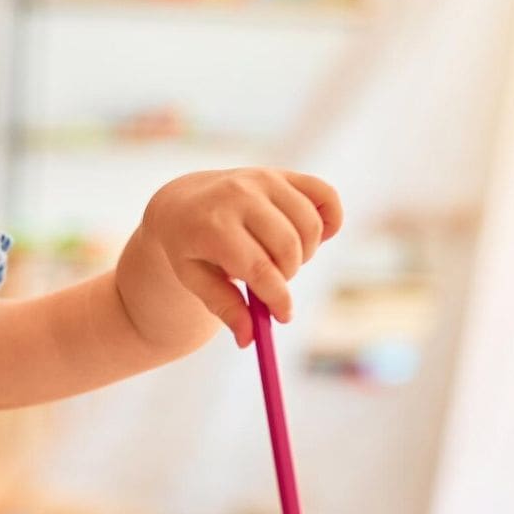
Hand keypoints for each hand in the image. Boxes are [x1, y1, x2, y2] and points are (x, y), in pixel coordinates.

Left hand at [142, 168, 342, 346]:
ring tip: (280, 258)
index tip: (284, 316)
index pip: (259, 267)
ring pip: (310, 225)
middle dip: (287, 275)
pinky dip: (330, 220)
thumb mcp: (194, 279)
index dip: (278, 297)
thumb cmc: (190, 247)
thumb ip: (224, 307)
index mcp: (212, 224)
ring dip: (304, 253)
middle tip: (273, 281)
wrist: (183, 202)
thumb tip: (249, 339)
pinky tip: (315, 236)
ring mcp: (263, 179)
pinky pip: (325, 196)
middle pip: (288, 247)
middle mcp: (239, 194)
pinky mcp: (283, 174)